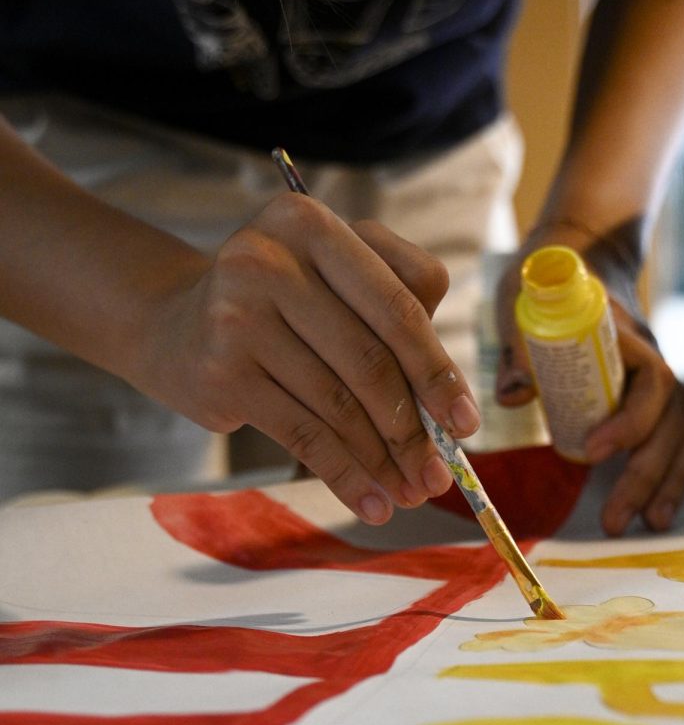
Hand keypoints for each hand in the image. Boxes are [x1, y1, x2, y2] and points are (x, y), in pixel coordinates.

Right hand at [134, 192, 479, 524]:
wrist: (175, 325)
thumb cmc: (279, 302)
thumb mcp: (335, 277)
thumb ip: (398, 310)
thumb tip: (451, 406)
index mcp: (312, 223)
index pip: (397, 304)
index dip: (437, 369)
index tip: (467, 421)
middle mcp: (269, 260)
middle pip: (369, 359)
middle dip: (413, 426)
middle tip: (439, 473)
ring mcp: (238, 316)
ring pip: (338, 403)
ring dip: (383, 459)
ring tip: (411, 492)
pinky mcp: (221, 371)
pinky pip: (302, 433)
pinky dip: (344, 474)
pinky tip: (371, 501)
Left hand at [494, 223, 683, 535]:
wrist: (582, 261)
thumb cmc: (545, 289)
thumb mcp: (520, 306)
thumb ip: (516, 348)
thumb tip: (510, 397)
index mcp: (623, 337)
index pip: (648, 379)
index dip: (629, 419)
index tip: (593, 449)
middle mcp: (650, 360)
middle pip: (670, 420)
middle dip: (645, 473)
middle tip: (614, 518)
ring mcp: (656, 383)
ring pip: (680, 434)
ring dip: (666, 482)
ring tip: (648, 524)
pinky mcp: (653, 402)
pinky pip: (675, 441)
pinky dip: (669, 477)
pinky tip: (656, 512)